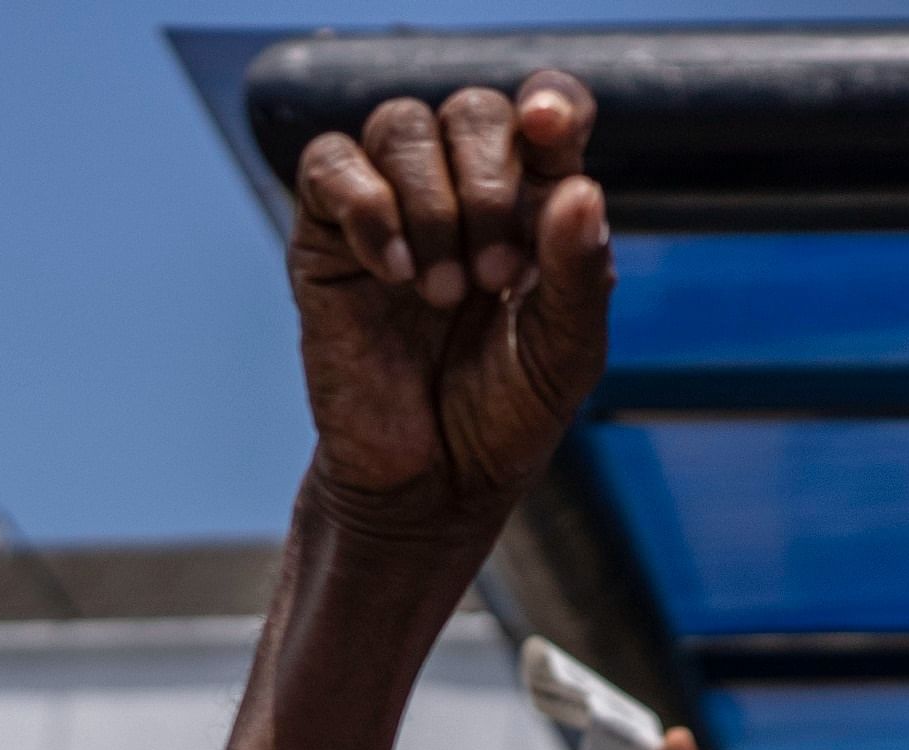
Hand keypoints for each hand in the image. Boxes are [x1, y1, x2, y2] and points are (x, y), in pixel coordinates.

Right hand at [290, 70, 612, 538]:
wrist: (430, 485)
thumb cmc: (505, 418)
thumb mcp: (565, 356)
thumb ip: (580, 275)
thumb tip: (581, 189)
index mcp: (537, 207)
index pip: (547, 114)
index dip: (551, 103)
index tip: (547, 129)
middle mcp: (465, 192)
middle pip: (473, 111)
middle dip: (490, 184)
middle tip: (498, 277)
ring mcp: (393, 207)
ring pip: (401, 125)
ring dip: (433, 204)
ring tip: (443, 293)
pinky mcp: (327, 235)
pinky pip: (330, 163)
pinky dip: (365, 204)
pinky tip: (392, 273)